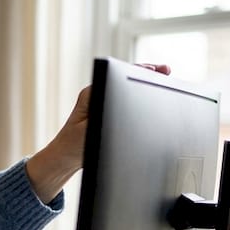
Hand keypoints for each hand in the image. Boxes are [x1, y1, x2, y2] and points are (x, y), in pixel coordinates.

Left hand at [24, 63, 170, 202]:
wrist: (63, 159)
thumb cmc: (72, 147)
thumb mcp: (91, 132)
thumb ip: (106, 119)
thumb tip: (127, 107)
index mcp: (91, 94)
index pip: (118, 75)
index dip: (140, 71)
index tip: (157, 70)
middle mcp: (95, 93)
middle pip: (123, 78)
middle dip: (146, 74)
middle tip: (166, 70)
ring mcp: (99, 101)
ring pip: (124, 88)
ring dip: (142, 84)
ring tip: (162, 77)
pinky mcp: (102, 110)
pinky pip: (123, 99)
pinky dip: (137, 97)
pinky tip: (151, 99)